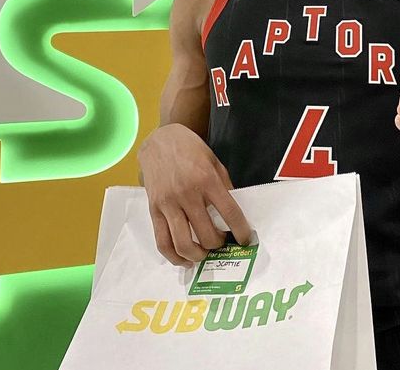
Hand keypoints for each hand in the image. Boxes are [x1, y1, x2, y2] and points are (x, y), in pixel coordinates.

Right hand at [138, 124, 251, 266]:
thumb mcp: (214, 161)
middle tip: (223, 243)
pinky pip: (162, 241)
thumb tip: (233, 213)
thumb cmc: (190, 149)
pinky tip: (185, 260)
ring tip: (205, 254)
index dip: (241, 230)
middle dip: (219, 245)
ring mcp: (168, 204)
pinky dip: (174, 257)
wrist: (159, 140)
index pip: (229, 212)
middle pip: (206, 234)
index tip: (246, 240)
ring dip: (198, 255)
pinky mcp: (153, 210)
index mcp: (207, 179)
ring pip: (183, 244)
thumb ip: (224, 186)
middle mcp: (187, 194)